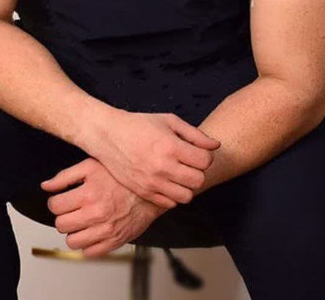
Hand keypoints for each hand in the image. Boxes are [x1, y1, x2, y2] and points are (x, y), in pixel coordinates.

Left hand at [41, 156, 166, 257]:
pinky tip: (91, 230)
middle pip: (61, 225)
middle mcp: (96, 214)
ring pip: (72, 241)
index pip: (55, 206)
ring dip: (73, 231)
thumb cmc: (121, 176)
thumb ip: (66, 176)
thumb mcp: (92, 166)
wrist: (149, 190)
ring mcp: (105, 230)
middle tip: (71, 209)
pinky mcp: (114, 242)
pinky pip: (89, 252)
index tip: (61, 199)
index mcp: (89, 193)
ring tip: (81, 220)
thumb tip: (46, 186)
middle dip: (62, 216)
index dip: (55, 202)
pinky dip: (87, 243)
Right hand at [80, 110, 219, 208]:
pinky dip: (173, 195)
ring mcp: (153, 182)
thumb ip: (195, 135)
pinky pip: (170, 203)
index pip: (204, 162)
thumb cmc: (139, 125)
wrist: (108, 135)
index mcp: (171, 146)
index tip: (196, 152)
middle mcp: (163, 166)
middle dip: (198, 172)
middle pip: (198, 181)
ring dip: (186, 186)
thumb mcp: (169, 121)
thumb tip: (216, 146)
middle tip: (189, 164)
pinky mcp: (144, 192)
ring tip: (179, 174)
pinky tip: (167, 181)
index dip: (205, 157)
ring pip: (186, 196)